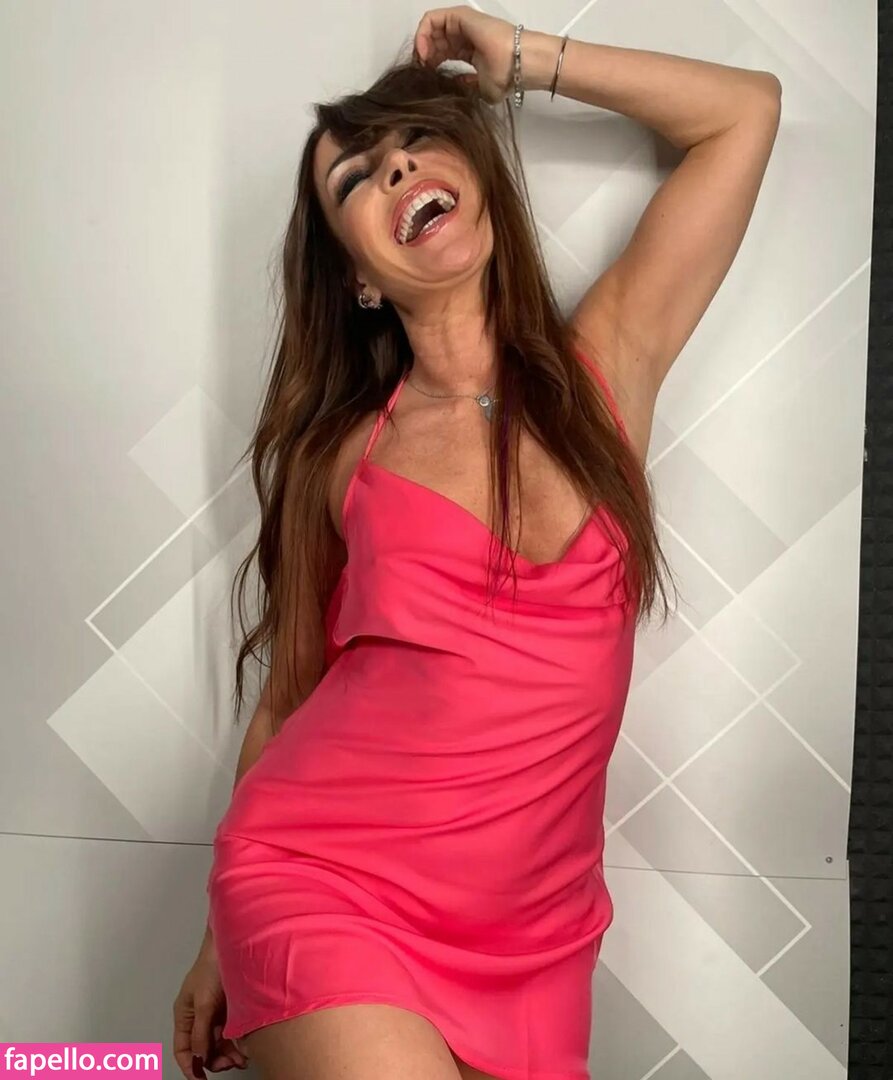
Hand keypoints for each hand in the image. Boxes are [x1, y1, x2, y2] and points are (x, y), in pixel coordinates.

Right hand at [172, 932, 247, 1077]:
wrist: (235, 945)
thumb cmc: (211, 965)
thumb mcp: (203, 1002)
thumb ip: (200, 1030)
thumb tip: (199, 1056)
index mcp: (185, 1015)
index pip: (182, 1048)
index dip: (189, 1066)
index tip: (200, 1078)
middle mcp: (199, 1017)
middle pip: (203, 1049)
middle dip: (215, 1060)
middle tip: (229, 1065)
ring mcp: (215, 1013)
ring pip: (219, 1043)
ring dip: (229, 1054)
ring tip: (240, 1057)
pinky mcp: (230, 1009)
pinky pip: (231, 1033)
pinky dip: (237, 1042)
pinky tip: (245, 1046)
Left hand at [412, 6, 517, 104]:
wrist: (519, 64)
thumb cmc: (506, 76)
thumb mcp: (480, 89)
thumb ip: (464, 86)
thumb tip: (451, 85)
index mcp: (470, 51)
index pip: (443, 55)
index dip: (430, 66)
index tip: (426, 81)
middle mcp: (465, 36)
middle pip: (435, 42)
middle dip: (423, 57)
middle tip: (419, 73)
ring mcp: (462, 25)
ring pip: (432, 30)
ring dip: (421, 46)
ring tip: (421, 63)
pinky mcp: (459, 16)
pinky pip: (432, 19)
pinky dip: (422, 34)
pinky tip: (423, 52)